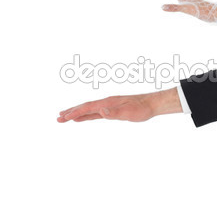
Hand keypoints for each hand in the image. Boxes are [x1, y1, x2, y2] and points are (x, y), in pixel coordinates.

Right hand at [57, 90, 180, 122]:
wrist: (152, 104)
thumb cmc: (142, 109)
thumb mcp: (129, 113)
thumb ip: (114, 113)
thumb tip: (101, 112)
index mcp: (107, 102)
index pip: (87, 107)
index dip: (75, 112)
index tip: (63, 118)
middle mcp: (106, 103)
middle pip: (84, 107)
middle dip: (71, 112)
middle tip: (58, 118)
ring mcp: (108, 106)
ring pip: (88, 109)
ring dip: (76, 113)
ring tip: (64, 117)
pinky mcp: (112, 110)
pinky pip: (95, 113)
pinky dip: (86, 115)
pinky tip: (81, 118)